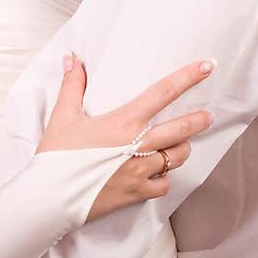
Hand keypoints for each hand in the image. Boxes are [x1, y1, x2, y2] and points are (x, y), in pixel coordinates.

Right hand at [38, 54, 214, 219]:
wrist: (50, 198)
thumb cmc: (56, 157)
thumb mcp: (63, 116)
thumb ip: (73, 85)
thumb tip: (72, 59)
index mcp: (124, 122)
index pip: (163, 92)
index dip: (187, 77)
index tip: (206, 67)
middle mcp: (138, 146)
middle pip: (182, 129)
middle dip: (199, 120)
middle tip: (207, 116)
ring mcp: (141, 171)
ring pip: (177, 157)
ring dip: (181, 149)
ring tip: (179, 145)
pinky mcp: (137, 193)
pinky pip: (164, 184)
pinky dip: (164, 178)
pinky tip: (158, 174)